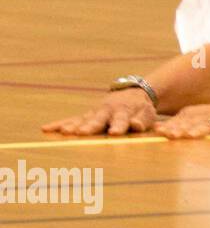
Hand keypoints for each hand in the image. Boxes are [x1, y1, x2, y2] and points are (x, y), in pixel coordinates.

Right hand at [42, 88, 156, 135]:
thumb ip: (142, 120)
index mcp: (123, 111)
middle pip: (97, 120)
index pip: (121, 120)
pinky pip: (70, 120)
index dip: (118, 126)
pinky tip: (46, 129)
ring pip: (81, 120)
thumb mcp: (146, 113)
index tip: (115, 133)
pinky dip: (59, 124)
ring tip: (63, 132)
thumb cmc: (141, 109)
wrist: (132, 93)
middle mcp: (106, 111)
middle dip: (90, 126)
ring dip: (72, 126)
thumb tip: (136, 125)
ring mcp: (93, 113)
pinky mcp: (85, 116)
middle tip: (81, 132)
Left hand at [155, 97, 209, 139]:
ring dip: (201, 129)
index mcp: (196, 114)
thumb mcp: (196, 115)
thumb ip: (178, 122)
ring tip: (192, 135)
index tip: (159, 131)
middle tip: (171, 135)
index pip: (181, 120)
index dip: (171, 125)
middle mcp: (207, 115)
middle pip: (193, 122)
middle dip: (182, 128)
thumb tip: (155, 128)